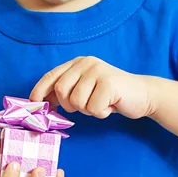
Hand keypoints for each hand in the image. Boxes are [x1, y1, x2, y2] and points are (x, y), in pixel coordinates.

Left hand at [30, 56, 154, 119]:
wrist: (143, 94)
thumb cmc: (110, 95)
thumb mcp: (85, 88)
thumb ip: (66, 90)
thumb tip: (42, 101)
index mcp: (77, 62)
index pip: (51, 75)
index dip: (40, 90)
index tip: (34, 103)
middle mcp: (85, 63)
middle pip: (62, 91)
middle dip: (70, 105)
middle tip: (86, 106)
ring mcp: (97, 71)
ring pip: (77, 102)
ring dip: (88, 110)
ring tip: (101, 103)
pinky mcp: (109, 83)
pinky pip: (93, 108)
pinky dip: (101, 113)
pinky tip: (110, 105)